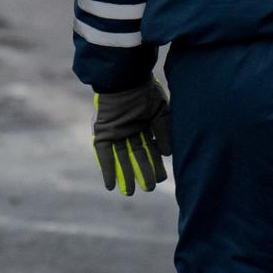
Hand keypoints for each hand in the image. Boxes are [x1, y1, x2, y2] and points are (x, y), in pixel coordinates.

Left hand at [93, 79, 172, 194]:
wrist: (126, 78)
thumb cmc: (145, 91)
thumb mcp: (161, 111)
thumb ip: (165, 131)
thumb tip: (168, 154)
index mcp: (145, 123)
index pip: (151, 149)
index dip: (156, 164)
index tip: (162, 179)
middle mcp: (130, 129)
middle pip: (137, 156)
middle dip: (143, 172)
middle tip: (149, 188)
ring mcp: (116, 131)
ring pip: (121, 158)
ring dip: (125, 175)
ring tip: (129, 193)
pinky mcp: (103, 132)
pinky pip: (104, 154)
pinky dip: (107, 170)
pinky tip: (110, 185)